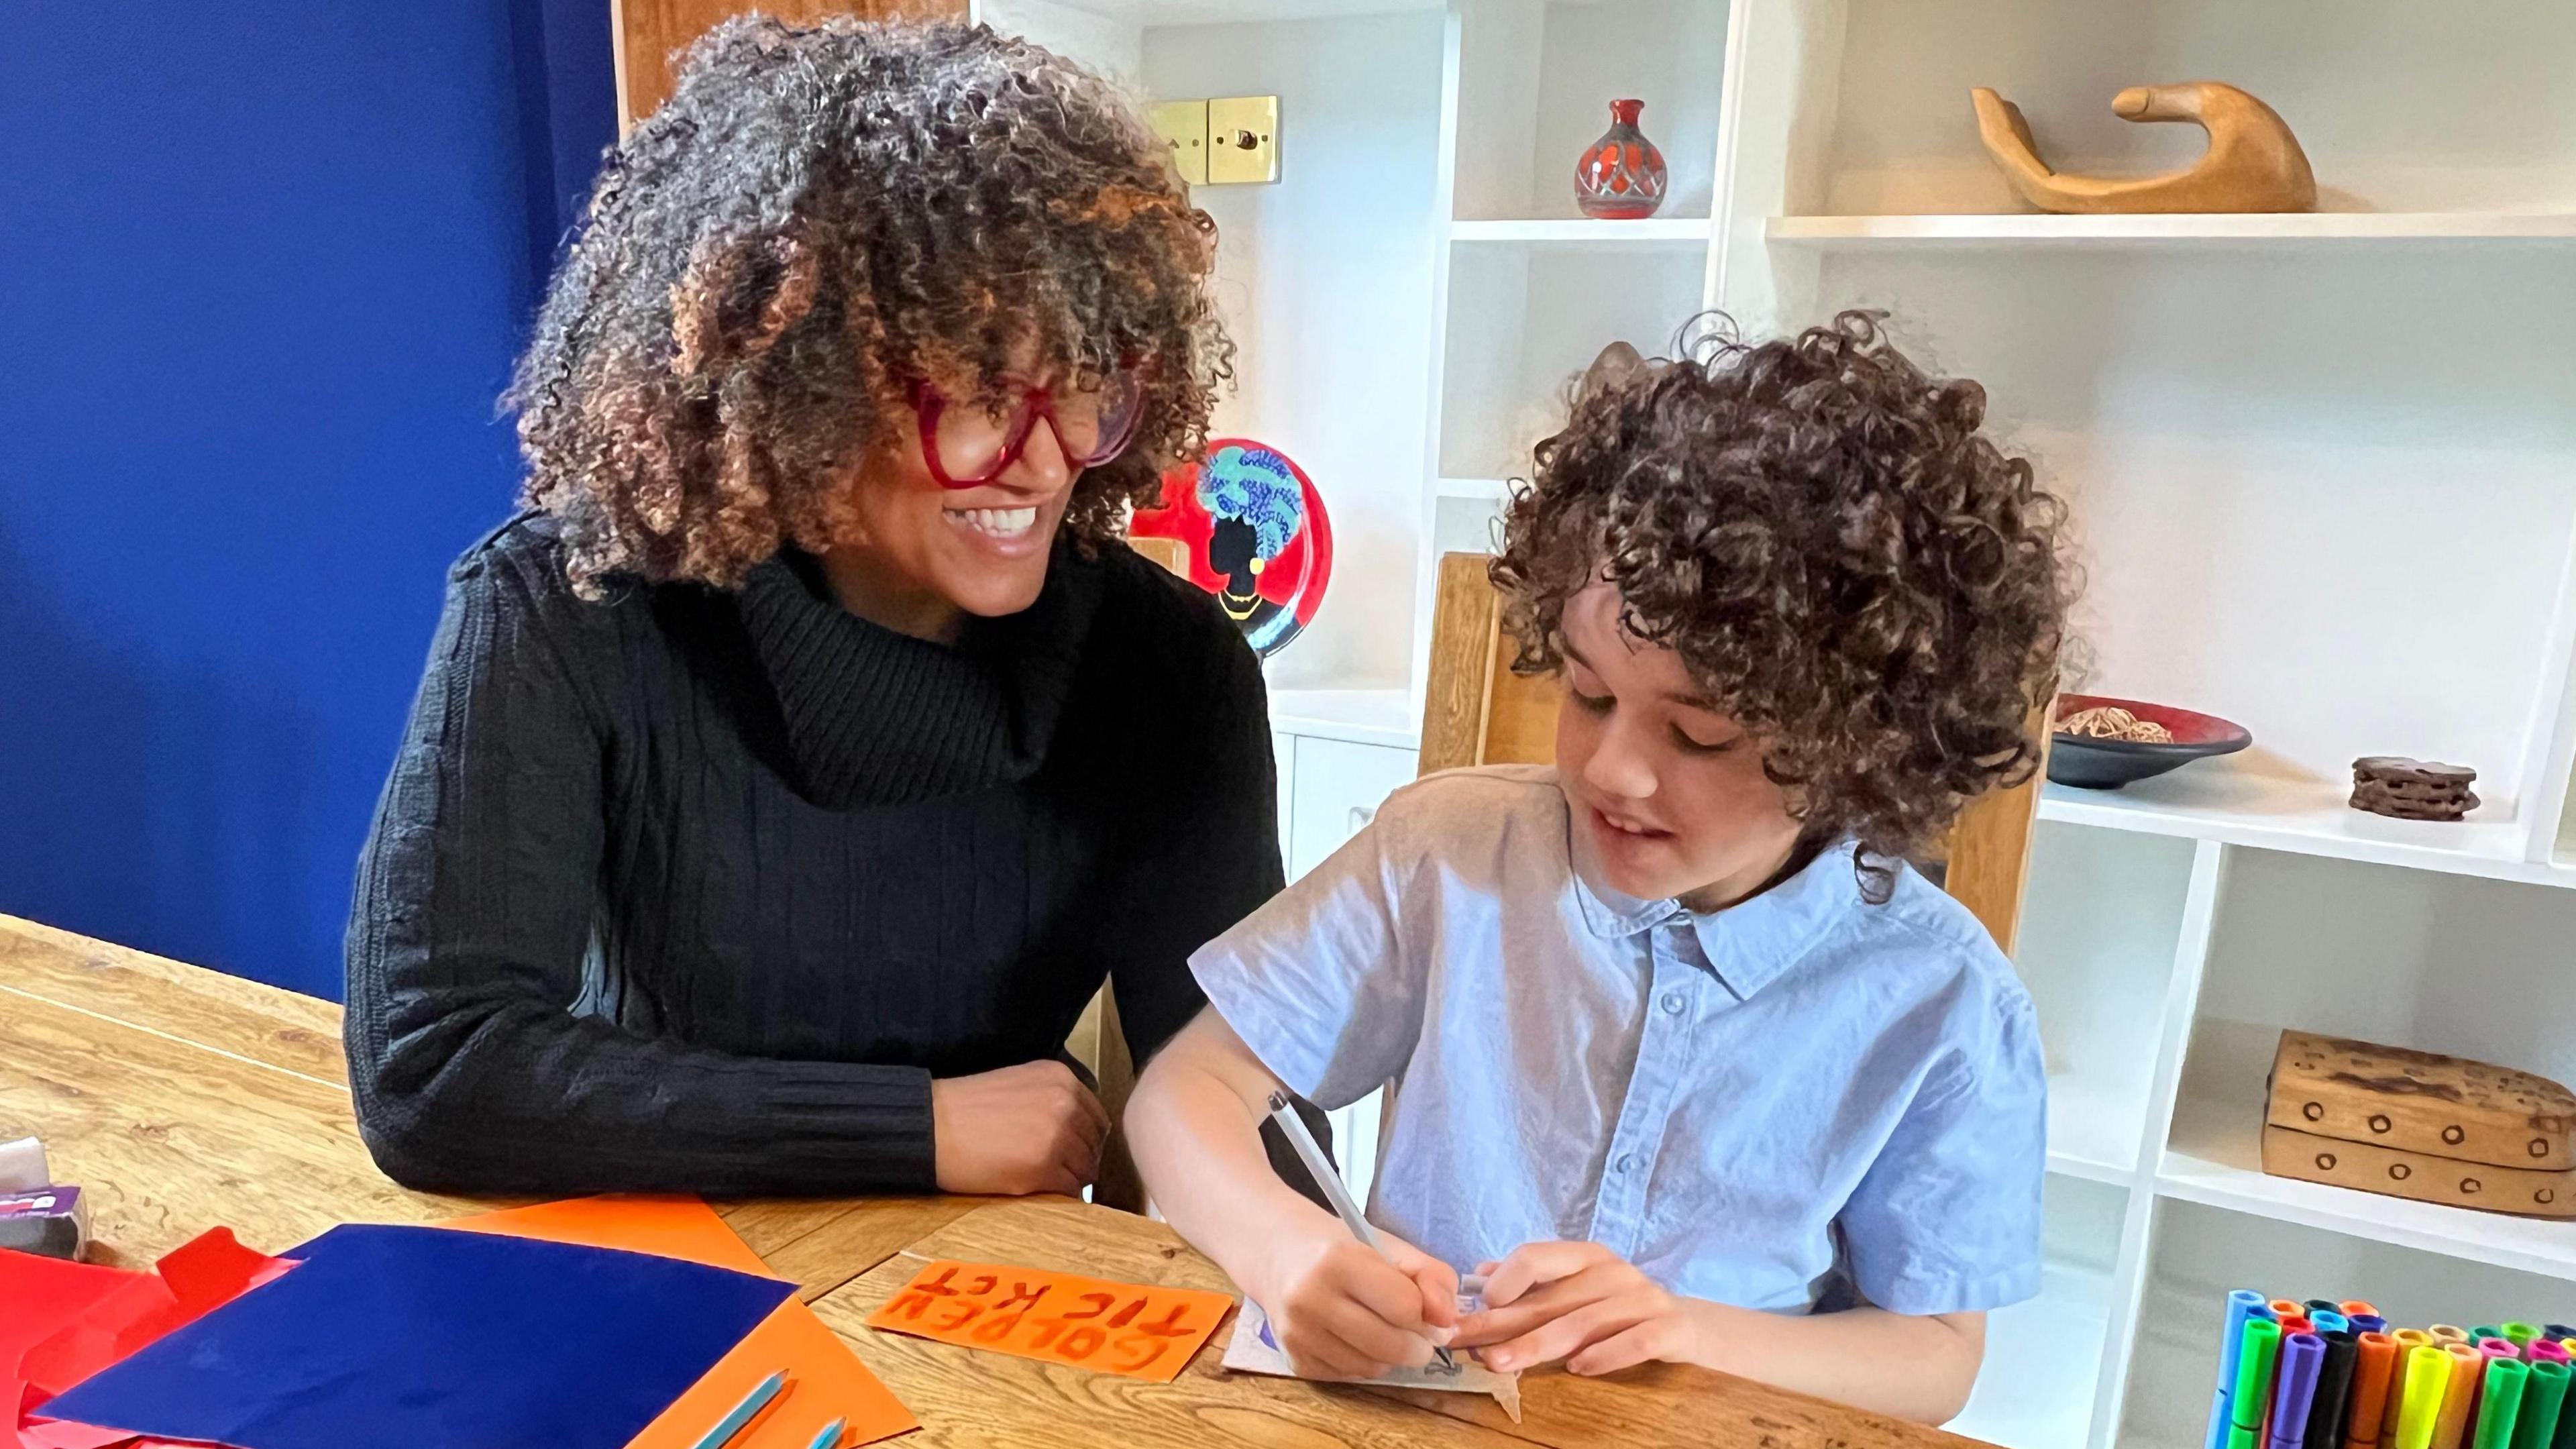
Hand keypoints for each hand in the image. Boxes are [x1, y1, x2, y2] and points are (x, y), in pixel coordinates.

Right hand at [929, 1061, 1108, 1195]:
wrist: (932, 1127)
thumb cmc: (967, 1108)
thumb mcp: (1020, 1084)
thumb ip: (1053, 1098)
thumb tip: (1079, 1130)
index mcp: (1061, 1078)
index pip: (1096, 1117)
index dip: (1084, 1138)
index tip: (1070, 1151)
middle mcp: (1066, 1102)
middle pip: (1095, 1145)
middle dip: (1079, 1160)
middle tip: (1054, 1170)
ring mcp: (1058, 1135)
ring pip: (1086, 1170)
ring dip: (1070, 1178)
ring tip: (1041, 1179)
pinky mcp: (1044, 1167)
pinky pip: (1070, 1190)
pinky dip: (1058, 1195)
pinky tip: (1035, 1188)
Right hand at [1251, 1222, 1460, 1379]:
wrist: (1276, 1252)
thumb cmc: (1339, 1245)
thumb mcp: (1389, 1246)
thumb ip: (1431, 1276)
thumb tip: (1448, 1322)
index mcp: (1337, 1261)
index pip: (1405, 1307)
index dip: (1428, 1313)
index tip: (1431, 1310)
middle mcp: (1310, 1300)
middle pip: (1391, 1346)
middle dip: (1418, 1344)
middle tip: (1420, 1332)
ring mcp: (1298, 1334)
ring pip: (1372, 1368)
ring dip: (1391, 1356)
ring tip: (1384, 1330)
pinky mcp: (1293, 1360)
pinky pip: (1349, 1376)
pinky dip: (1364, 1363)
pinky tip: (1356, 1338)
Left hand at [1453, 1241, 1700, 1375]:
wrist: (1684, 1326)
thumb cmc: (1616, 1308)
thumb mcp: (1574, 1288)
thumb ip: (1530, 1283)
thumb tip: (1479, 1273)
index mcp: (1585, 1256)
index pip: (1538, 1256)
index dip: (1506, 1278)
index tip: (1479, 1303)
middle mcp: (1614, 1271)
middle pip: (1551, 1299)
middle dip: (1504, 1325)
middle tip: (1468, 1346)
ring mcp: (1644, 1299)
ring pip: (1584, 1322)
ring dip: (1539, 1345)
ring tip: (1503, 1364)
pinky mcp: (1669, 1328)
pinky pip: (1635, 1341)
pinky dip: (1605, 1355)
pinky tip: (1578, 1369)